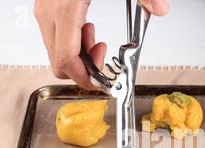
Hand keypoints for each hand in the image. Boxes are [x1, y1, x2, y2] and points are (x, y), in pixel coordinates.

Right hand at [34, 0, 168, 89]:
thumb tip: (160, 9)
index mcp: (67, 7)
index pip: (67, 60)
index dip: (85, 79)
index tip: (104, 83)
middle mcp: (50, 12)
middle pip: (60, 63)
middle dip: (85, 70)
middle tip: (105, 58)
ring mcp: (45, 11)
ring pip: (56, 53)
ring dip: (80, 57)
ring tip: (98, 41)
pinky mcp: (47, 9)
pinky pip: (57, 40)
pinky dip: (73, 44)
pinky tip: (89, 30)